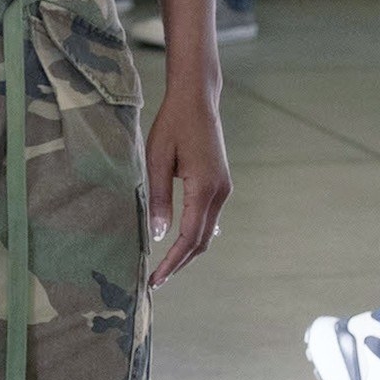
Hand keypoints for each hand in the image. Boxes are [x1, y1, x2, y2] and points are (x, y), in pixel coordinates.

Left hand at [144, 87, 232, 288]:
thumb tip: (158, 235)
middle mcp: (220, 192)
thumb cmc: (173, 124)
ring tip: (164, 265)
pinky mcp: (221, 182)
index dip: (172, 262)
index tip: (155, 279)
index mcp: (204, 187)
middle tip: (157, 280)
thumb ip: (158, 198)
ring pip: (207, 231)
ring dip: (187, 250)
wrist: (197, 99)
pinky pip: (209, 217)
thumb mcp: (157, 159)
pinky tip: (180, 242)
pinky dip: (195, 234)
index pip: (189, 237)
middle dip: (180, 263)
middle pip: (201, 240)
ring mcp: (224, 187)